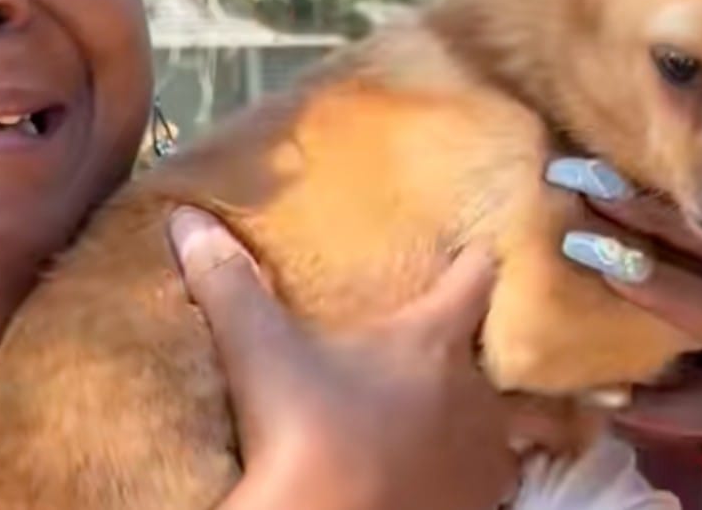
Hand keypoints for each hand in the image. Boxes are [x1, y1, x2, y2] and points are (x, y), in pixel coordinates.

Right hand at [167, 206, 522, 509]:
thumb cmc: (304, 433)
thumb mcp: (262, 354)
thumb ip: (230, 284)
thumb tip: (187, 220)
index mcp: (433, 340)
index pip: (475, 279)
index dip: (479, 260)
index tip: (485, 246)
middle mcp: (475, 391)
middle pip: (504, 354)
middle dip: (496, 347)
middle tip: (488, 338)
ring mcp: (484, 452)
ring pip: (514, 422)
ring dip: (501, 413)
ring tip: (488, 410)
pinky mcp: (480, 502)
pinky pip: (500, 478)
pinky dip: (487, 471)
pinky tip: (467, 471)